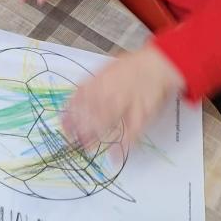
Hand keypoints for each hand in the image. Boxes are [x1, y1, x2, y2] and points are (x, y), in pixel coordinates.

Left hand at [63, 46, 184, 147]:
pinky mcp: (142, 113)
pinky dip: (122, 145)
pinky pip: (131, 131)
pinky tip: (114, 156)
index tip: (64, 124)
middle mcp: (111, 91)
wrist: (156, 64)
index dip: (71, 111)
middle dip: (81, 127)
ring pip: (108, 122)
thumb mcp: (106, 69)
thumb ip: (91, 83)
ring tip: (86, 149)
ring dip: (96, 136)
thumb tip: (76, 97)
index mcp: (101, 79)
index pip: (81, 97)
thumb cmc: (130, 67)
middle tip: (72, 140)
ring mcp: (127, 103)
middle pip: (92, 112)